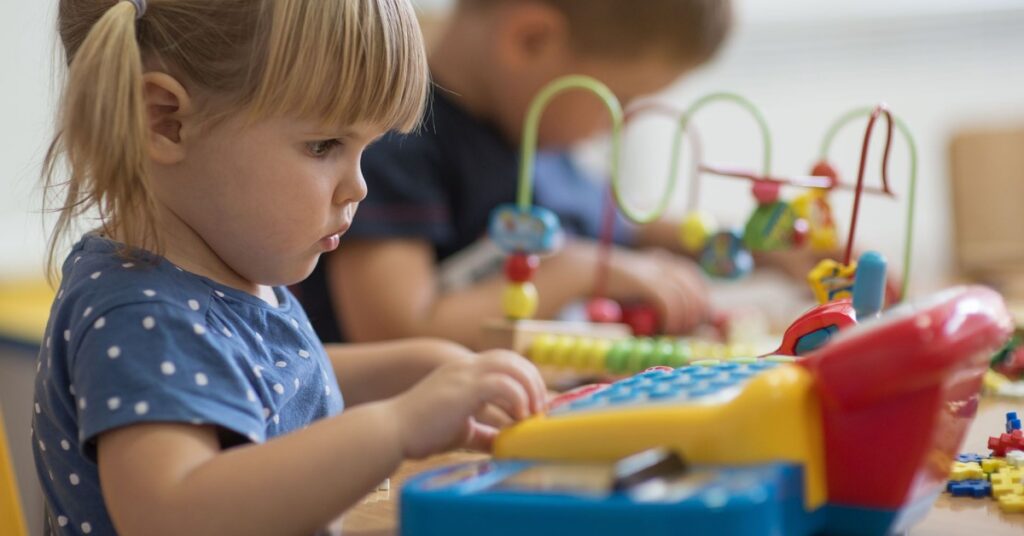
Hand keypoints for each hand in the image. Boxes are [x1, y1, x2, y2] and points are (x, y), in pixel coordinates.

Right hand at [387, 350, 545, 458]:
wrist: (392, 431)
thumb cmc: (420, 432)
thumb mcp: (461, 431)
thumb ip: (483, 433)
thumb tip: (506, 445)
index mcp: (464, 372)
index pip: (504, 362)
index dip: (525, 380)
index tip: (534, 406)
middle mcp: (465, 366)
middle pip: (513, 359)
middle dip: (533, 381)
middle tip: (538, 409)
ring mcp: (464, 374)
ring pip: (511, 366)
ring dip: (529, 388)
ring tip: (531, 413)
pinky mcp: (463, 388)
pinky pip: (502, 383)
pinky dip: (517, 398)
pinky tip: (517, 418)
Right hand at [605, 247, 710, 333]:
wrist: (586, 270)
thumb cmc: (609, 282)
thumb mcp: (638, 283)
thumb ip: (656, 290)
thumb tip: (679, 311)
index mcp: (661, 259)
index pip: (692, 275)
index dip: (700, 295)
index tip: (697, 313)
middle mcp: (661, 262)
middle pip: (693, 286)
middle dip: (697, 308)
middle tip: (689, 326)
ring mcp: (653, 271)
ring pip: (684, 296)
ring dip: (684, 317)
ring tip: (675, 329)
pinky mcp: (644, 281)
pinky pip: (668, 301)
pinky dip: (672, 317)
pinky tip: (666, 327)